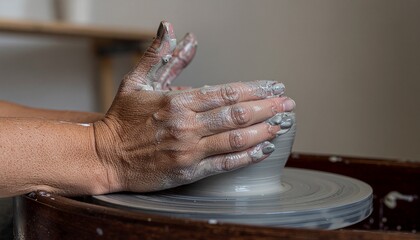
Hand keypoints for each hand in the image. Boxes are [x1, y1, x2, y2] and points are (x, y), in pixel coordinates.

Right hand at [93, 21, 295, 192]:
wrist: (103, 156)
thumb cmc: (121, 119)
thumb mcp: (137, 81)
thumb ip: (160, 55)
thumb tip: (171, 28)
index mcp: (177, 101)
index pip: (226, 91)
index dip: (255, 89)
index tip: (274, 86)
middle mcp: (186, 125)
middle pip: (236, 114)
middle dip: (267, 108)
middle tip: (288, 104)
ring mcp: (188, 150)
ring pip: (235, 139)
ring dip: (263, 130)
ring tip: (282, 124)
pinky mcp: (187, 171)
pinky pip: (224, 163)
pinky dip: (247, 156)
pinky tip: (264, 149)